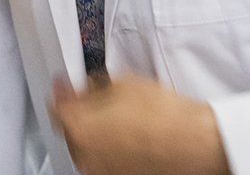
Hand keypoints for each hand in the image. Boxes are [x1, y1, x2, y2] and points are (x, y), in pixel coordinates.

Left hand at [50, 76, 229, 174]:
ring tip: (118, 117)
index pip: (55, 109)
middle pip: (70, 129)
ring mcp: (103, 171)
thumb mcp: (121, 84)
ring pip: (87, 147)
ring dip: (94, 131)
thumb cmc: (163, 116)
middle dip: (78, 112)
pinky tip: (129, 134)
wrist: (194, 143)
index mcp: (79, 129)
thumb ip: (91, 86)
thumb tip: (84, 87)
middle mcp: (86, 157)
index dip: (61, 92)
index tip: (65, 85)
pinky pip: (106, 160)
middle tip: (93, 97)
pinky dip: (110, 147)